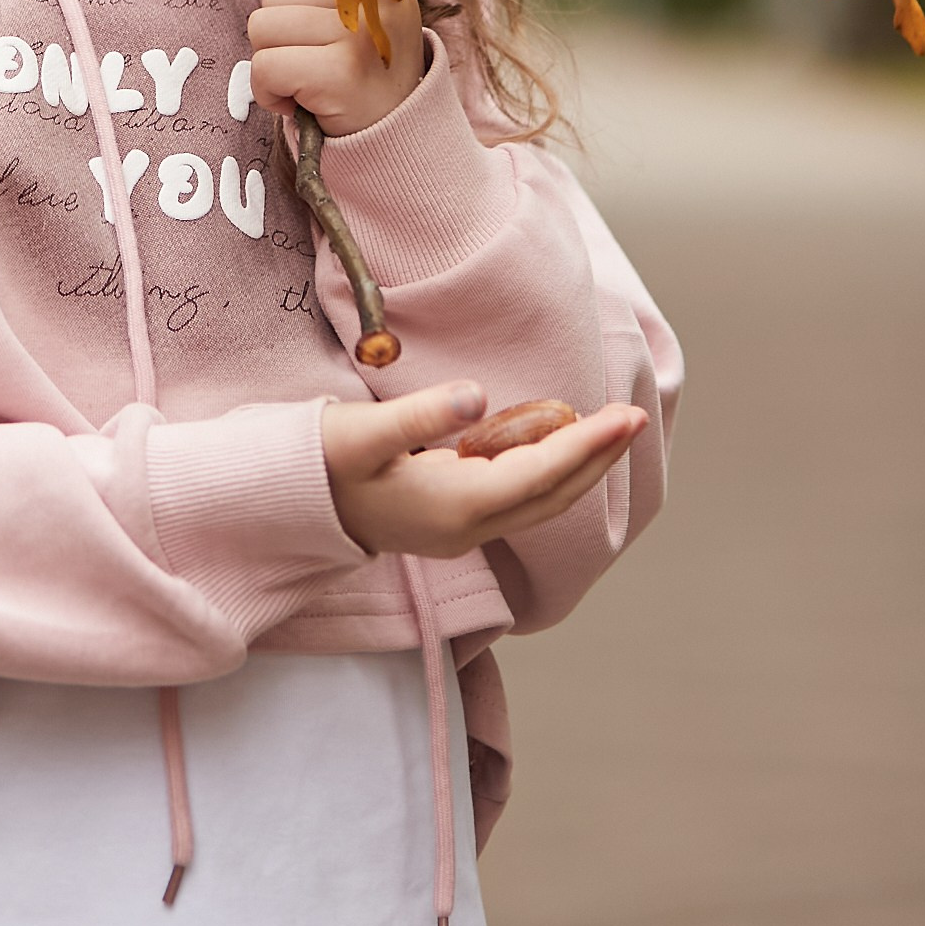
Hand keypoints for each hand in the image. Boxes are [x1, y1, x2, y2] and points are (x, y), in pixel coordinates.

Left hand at [247, 0, 424, 136]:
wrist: (394, 138)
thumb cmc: (357, 67)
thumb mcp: (337, 5)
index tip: (315, 17)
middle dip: (279, 32)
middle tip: (317, 60)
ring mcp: (361, 32)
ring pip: (262, 27)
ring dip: (273, 62)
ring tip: (311, 81)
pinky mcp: (341, 72)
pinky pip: (264, 65)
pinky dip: (270, 92)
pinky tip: (300, 103)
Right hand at [320, 381, 647, 559]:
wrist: (290, 506)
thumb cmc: (322, 462)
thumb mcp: (363, 432)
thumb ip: (421, 413)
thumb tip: (477, 395)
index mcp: (455, 506)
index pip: (540, 474)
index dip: (586, 447)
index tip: (622, 418)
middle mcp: (468, 527)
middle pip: (552, 496)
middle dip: (596, 458)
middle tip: (633, 418)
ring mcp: (462, 530)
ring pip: (540, 502)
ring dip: (578, 467)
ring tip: (608, 431)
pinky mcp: (452, 521)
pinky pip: (519, 498)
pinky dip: (549, 473)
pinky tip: (555, 446)